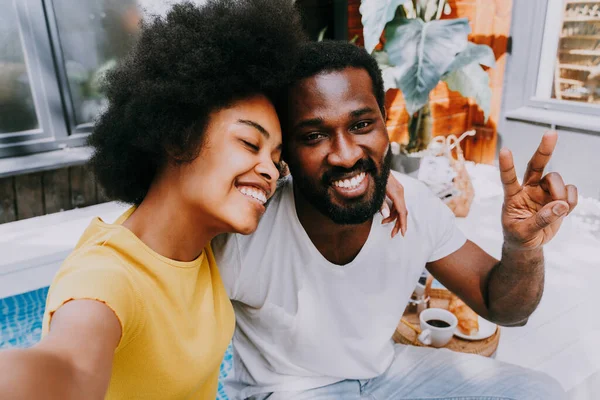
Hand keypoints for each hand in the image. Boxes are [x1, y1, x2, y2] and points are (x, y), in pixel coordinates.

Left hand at [380, 173, 407, 236]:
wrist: (375, 164)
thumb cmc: (374, 177)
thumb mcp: (376, 191)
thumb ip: (381, 204)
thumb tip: (386, 216)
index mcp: (397, 193)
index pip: (402, 212)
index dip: (403, 224)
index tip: (403, 234)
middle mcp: (400, 192)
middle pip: (402, 212)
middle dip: (398, 224)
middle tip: (392, 234)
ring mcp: (399, 191)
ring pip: (399, 208)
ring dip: (393, 218)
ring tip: (383, 223)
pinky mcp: (395, 190)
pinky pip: (397, 204)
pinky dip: (392, 211)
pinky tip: (385, 216)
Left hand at [499, 131, 577, 248]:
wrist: (528, 243)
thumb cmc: (518, 235)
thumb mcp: (523, 233)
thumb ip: (540, 220)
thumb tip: (559, 205)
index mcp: (512, 196)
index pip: (508, 179)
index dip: (507, 165)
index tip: (504, 150)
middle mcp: (528, 189)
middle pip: (536, 165)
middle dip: (544, 150)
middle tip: (551, 133)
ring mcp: (544, 191)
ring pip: (556, 179)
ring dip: (560, 193)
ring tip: (558, 209)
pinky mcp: (558, 197)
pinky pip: (570, 191)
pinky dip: (571, 200)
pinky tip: (564, 210)